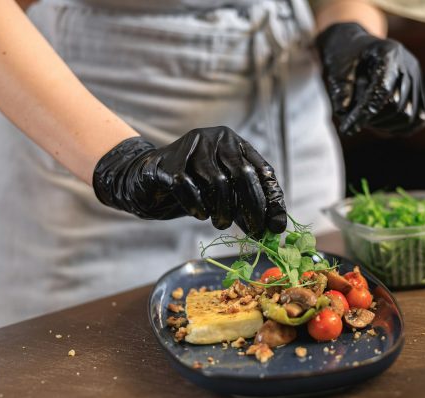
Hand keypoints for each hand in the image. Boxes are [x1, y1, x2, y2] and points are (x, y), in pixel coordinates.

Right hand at [92, 127, 286, 234]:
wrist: (148, 180)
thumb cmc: (193, 188)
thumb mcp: (224, 193)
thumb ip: (246, 205)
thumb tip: (274, 229)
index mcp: (234, 143)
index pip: (262, 170)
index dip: (272, 199)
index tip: (276, 226)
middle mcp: (215, 139)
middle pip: (242, 174)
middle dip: (251, 207)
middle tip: (254, 230)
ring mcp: (191, 148)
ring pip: (217, 182)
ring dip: (222, 210)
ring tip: (220, 223)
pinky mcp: (169, 163)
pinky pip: (188, 187)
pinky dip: (197, 206)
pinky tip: (200, 215)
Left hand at [316, 22, 424, 135]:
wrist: (358, 46)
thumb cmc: (345, 55)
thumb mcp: (336, 67)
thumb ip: (340, 89)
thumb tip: (343, 112)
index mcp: (388, 53)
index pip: (381, 90)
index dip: (364, 113)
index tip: (346, 129)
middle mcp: (408, 64)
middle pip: (397, 107)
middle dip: (373, 121)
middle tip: (352, 121)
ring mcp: (416, 78)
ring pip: (408, 116)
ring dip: (385, 126)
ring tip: (365, 120)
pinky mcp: (418, 90)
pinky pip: (418, 119)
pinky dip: (401, 128)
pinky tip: (382, 127)